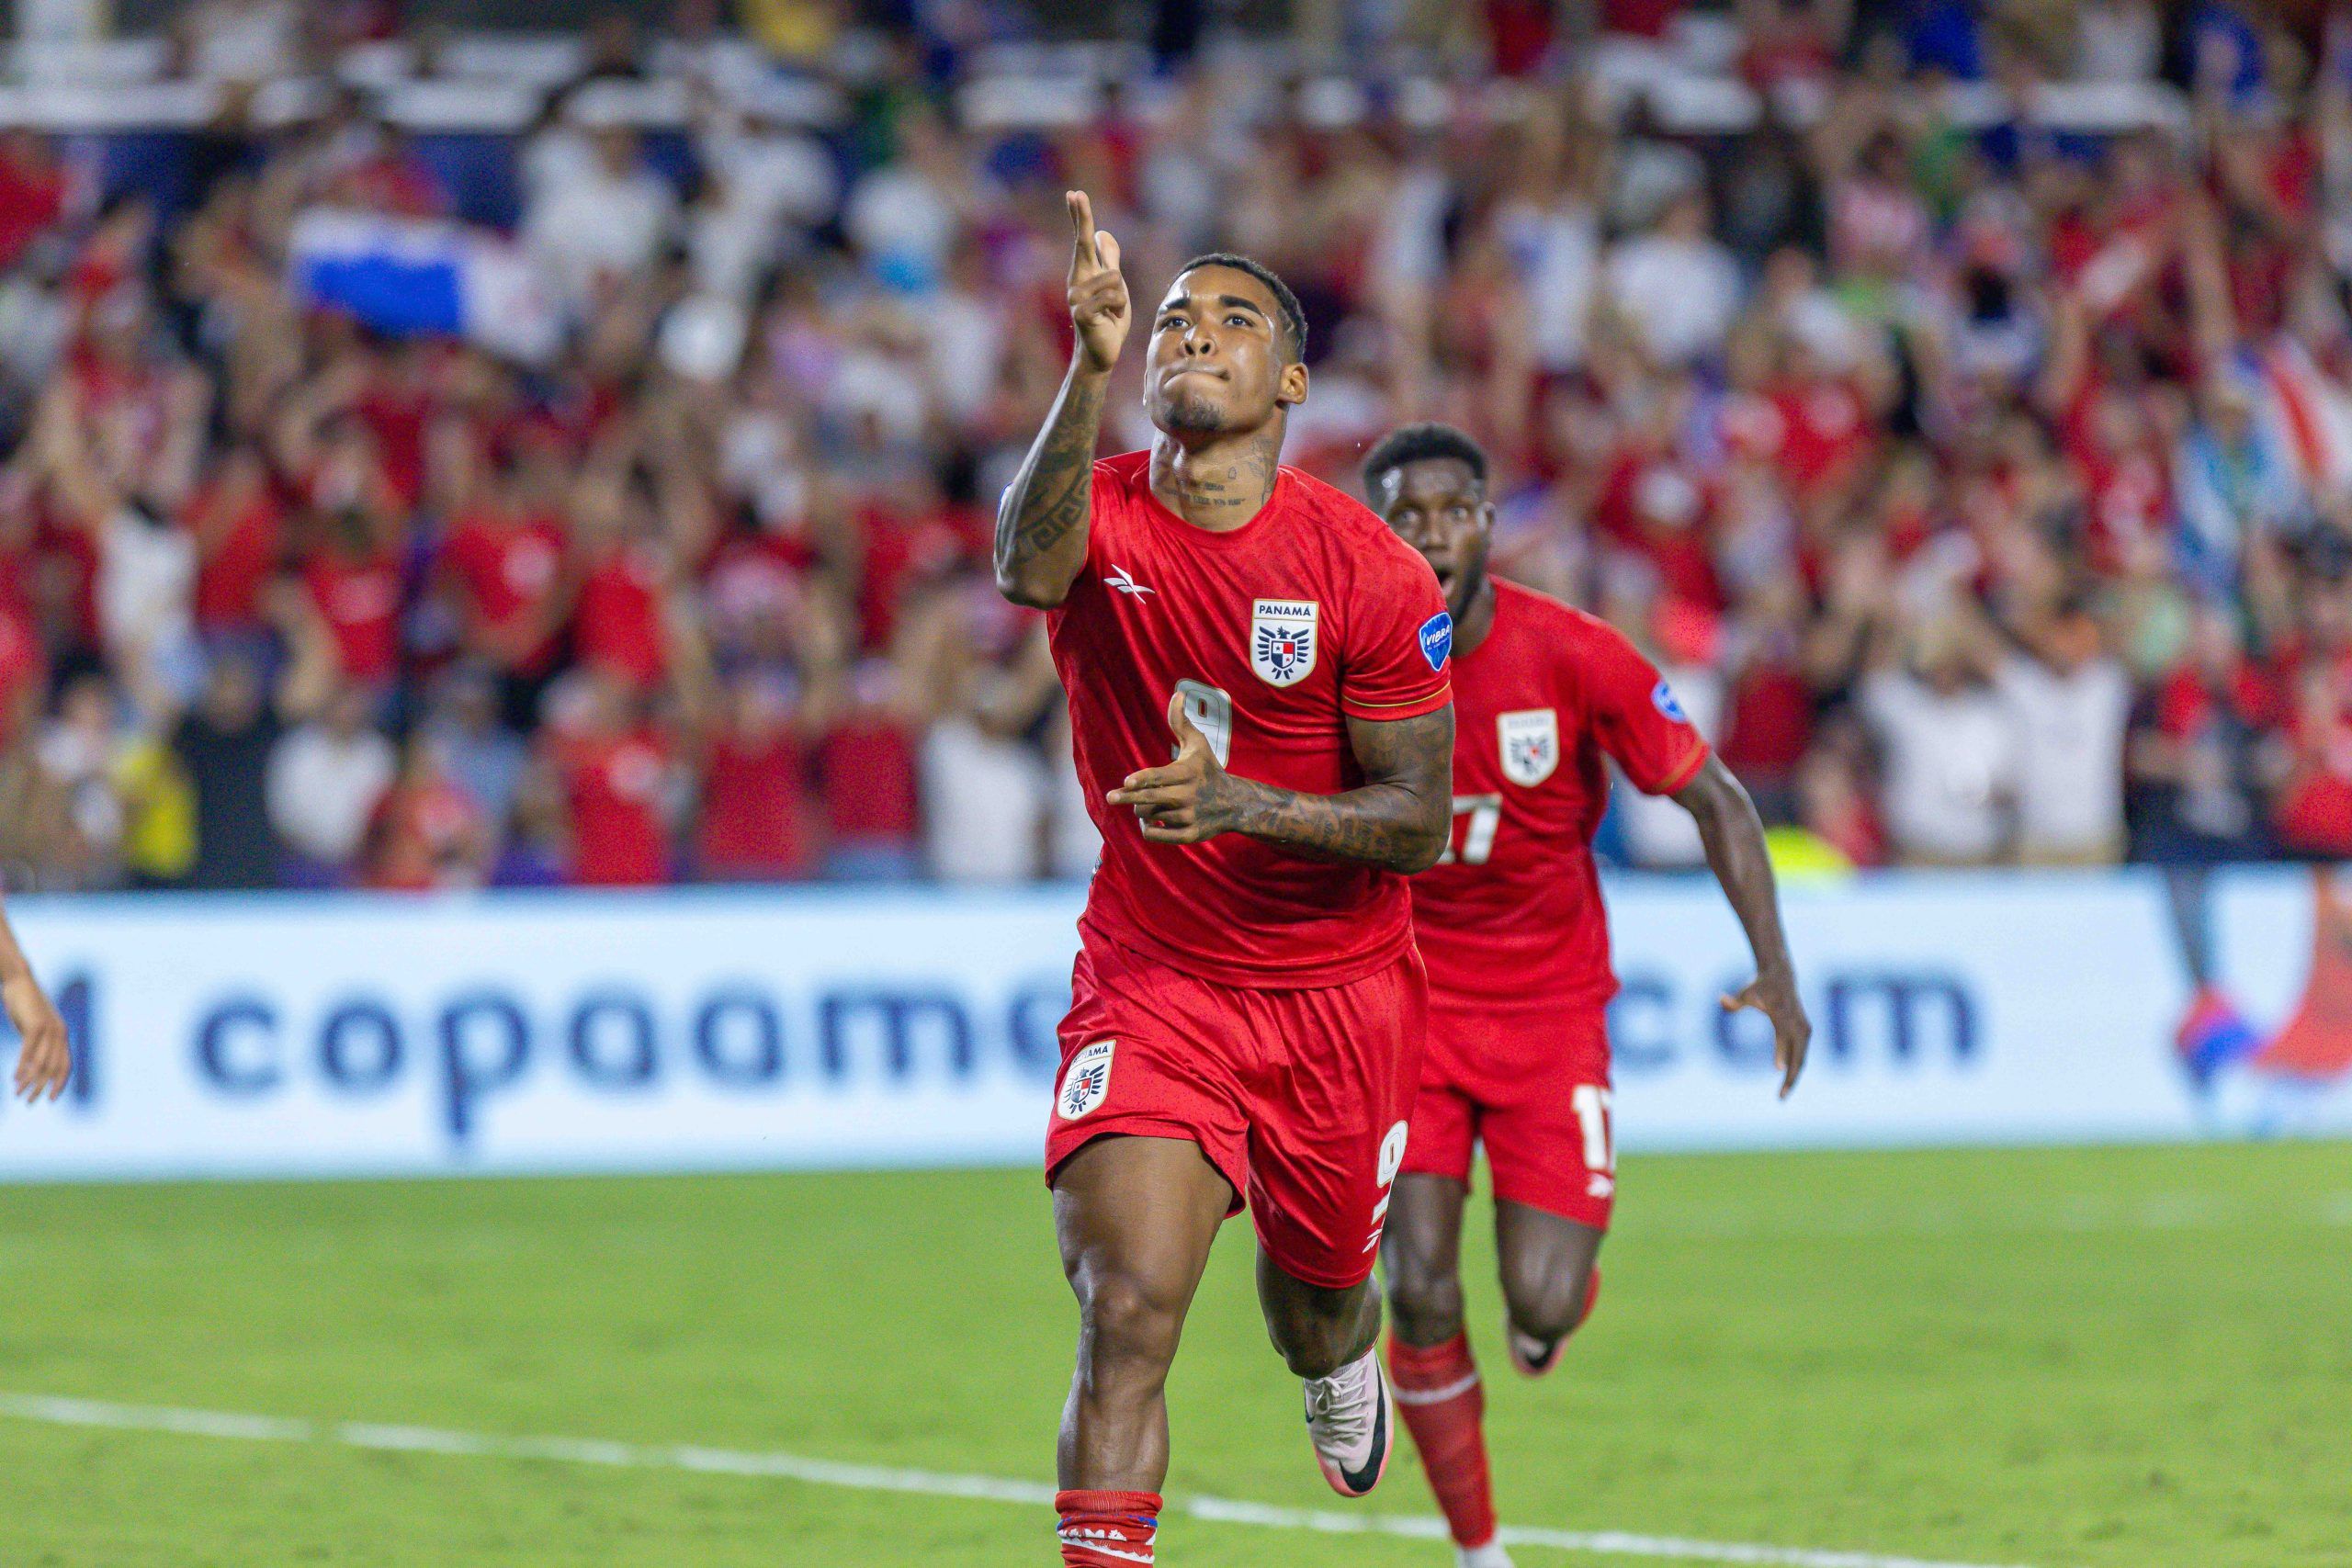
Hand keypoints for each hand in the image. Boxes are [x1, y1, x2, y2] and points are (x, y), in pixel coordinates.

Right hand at [5, 973, 70, 1103]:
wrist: (19, 981)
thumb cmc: (24, 1006)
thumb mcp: (33, 1028)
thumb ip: (37, 1044)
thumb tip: (33, 1064)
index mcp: (62, 1035)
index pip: (66, 1066)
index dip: (60, 1083)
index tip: (51, 1099)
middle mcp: (60, 1033)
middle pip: (54, 1068)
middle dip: (42, 1088)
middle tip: (30, 1102)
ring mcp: (49, 1029)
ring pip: (41, 1063)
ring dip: (29, 1081)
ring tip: (19, 1094)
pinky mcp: (36, 1025)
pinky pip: (29, 1052)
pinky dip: (23, 1067)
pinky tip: (16, 1078)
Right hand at [1065, 190, 1129, 374]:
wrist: (1102, 353)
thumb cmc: (1107, 319)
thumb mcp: (1115, 286)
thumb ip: (1109, 261)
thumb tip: (1104, 233)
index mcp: (1084, 272)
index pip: (1083, 239)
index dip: (1080, 216)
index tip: (1074, 194)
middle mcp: (1076, 281)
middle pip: (1083, 243)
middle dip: (1082, 218)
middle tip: (1075, 192)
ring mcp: (1076, 297)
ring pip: (1114, 278)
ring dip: (1121, 298)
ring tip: (1112, 312)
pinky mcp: (1083, 314)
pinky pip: (1114, 298)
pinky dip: (1120, 309)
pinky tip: (1110, 320)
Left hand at [1106, 693, 1243, 844]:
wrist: (1234, 804)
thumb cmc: (1209, 770)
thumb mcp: (1199, 744)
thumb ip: (1181, 721)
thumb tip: (1177, 692)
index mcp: (1188, 774)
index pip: (1160, 777)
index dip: (1142, 780)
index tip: (1127, 782)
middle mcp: (1188, 797)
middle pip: (1150, 799)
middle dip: (1128, 798)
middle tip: (1111, 797)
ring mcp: (1188, 818)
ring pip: (1150, 815)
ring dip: (1142, 811)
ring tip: (1145, 805)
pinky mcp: (1189, 835)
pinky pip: (1156, 835)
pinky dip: (1148, 829)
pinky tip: (1150, 821)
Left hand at [1723, 969, 1810, 1099]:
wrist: (1781, 976)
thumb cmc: (1759, 986)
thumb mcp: (1745, 992)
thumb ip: (1734, 1001)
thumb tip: (1722, 1000)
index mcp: (1783, 1017)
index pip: (1783, 1039)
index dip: (1781, 1054)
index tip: (1778, 1071)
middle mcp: (1798, 1025)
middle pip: (1798, 1057)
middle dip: (1790, 1078)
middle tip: (1780, 1097)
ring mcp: (1805, 1029)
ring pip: (1802, 1059)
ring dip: (1794, 1078)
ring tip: (1781, 1095)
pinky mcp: (1806, 1032)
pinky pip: (1802, 1055)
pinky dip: (1796, 1070)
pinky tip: (1787, 1084)